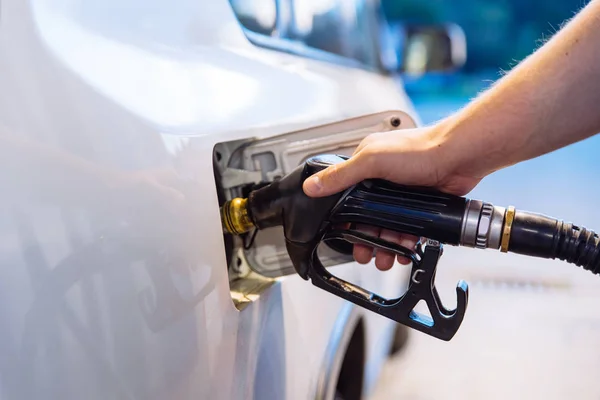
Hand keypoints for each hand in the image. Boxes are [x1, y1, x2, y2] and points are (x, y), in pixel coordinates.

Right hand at [302, 125, 482, 269]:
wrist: (459, 157)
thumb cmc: (420, 150)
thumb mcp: (371, 160)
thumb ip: (340, 175)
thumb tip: (311, 185)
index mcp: (366, 164)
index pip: (347, 197)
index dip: (345, 219)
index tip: (345, 236)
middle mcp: (383, 179)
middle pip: (367, 217)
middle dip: (366, 239)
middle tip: (365, 254)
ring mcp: (402, 193)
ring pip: (388, 226)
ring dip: (386, 246)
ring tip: (386, 259)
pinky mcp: (420, 204)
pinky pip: (408, 229)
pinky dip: (405, 243)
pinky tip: (404, 251)